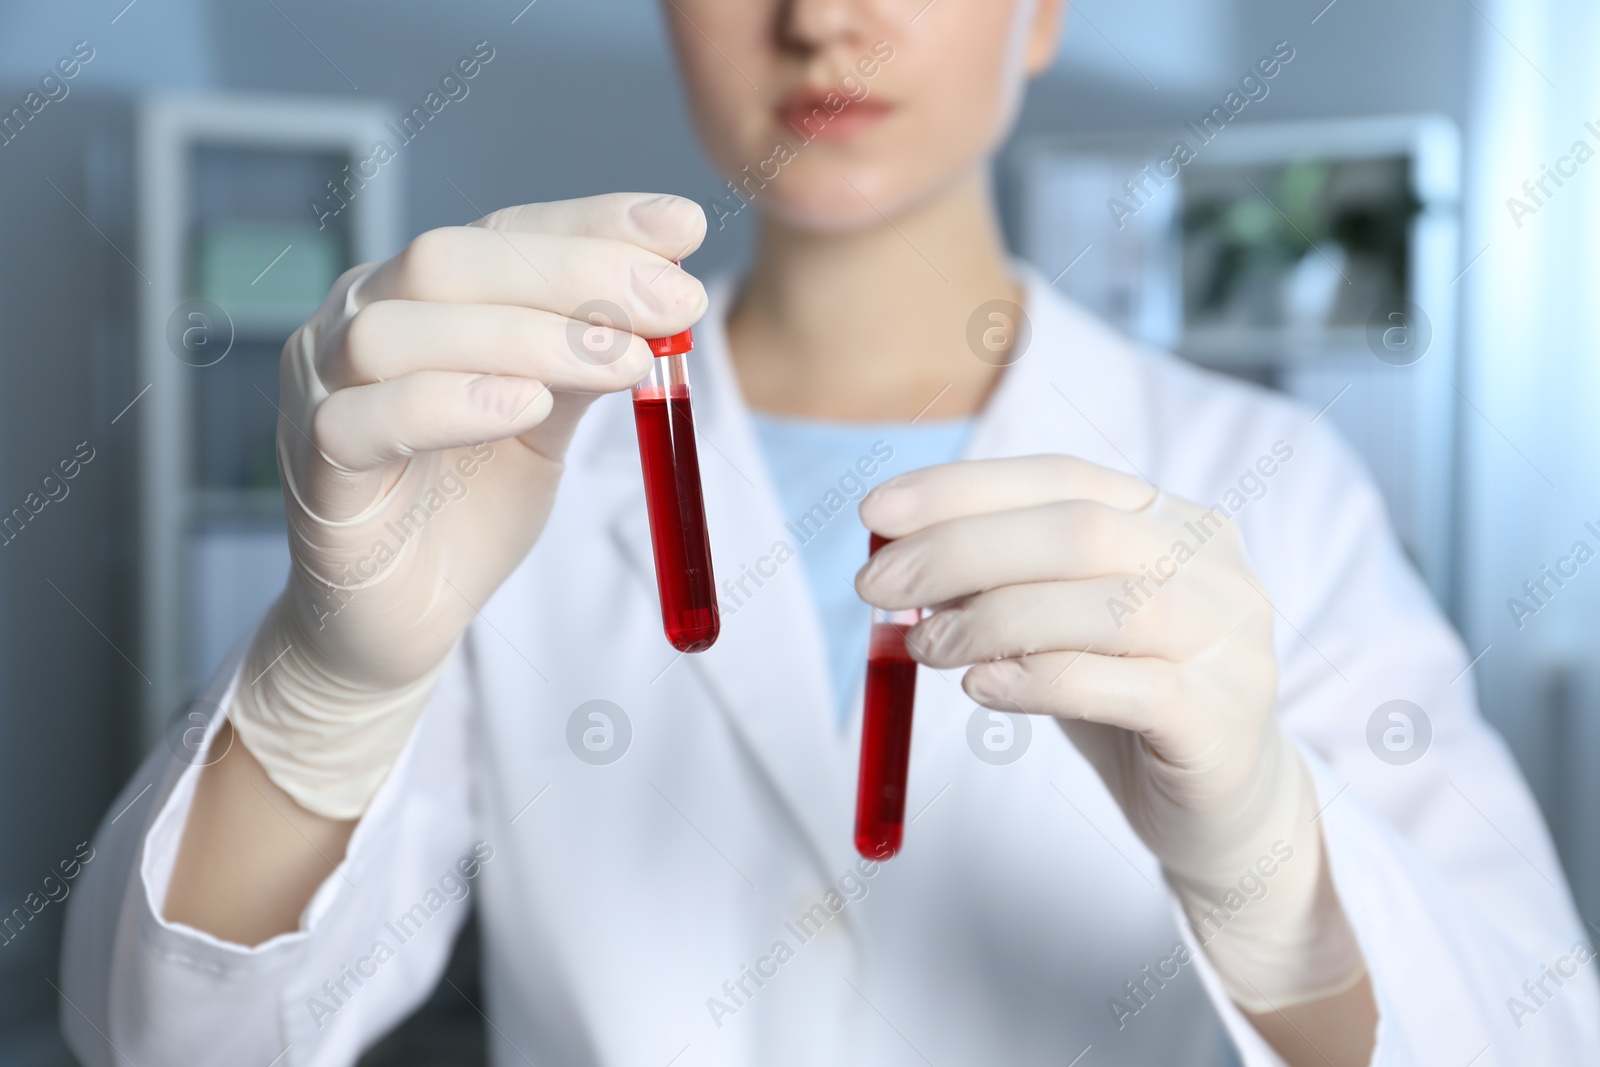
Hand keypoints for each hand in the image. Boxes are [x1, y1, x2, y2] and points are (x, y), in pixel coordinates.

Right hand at [232, 193, 707, 818]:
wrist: (403, 616)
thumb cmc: (468, 504)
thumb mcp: (548, 420)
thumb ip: (587, 361)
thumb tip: (668, 295)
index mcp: (419, 296)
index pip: (504, 230)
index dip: (593, 223)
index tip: (684, 227)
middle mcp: (357, 320)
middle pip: (448, 260)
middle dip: (573, 272)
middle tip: (673, 302)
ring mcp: (322, 389)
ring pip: (400, 331)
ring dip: (523, 335)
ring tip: (619, 361)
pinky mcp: (314, 467)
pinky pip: (364, 421)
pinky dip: (449, 403)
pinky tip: (523, 406)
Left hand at [854, 454, 1364, 1008]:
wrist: (1224, 808)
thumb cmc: (1125, 701)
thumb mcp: (1058, 628)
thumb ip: (1000, 588)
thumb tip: (899, 560)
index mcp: (1171, 519)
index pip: (1058, 479)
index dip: (962, 488)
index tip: (874, 513)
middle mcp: (1211, 565)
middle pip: (1076, 531)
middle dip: (959, 550)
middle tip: (875, 588)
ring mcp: (1229, 640)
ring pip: (1103, 605)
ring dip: (991, 620)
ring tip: (923, 649)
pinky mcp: (1222, 717)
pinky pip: (1125, 687)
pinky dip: (1040, 681)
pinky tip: (983, 688)